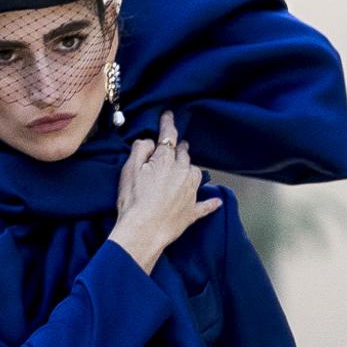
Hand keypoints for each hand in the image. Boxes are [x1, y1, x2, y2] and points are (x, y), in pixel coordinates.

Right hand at [109, 111, 220, 272]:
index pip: (168, 136)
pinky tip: (217, 201)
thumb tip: (150, 142)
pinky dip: (210, 202)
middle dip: (180, 148)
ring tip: (186, 168)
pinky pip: (206, 205)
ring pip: (195, 173)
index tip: (168, 116)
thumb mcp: (129, 169)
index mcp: (166, 161)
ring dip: (190, 169)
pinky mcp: (192, 211)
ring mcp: (190, 193)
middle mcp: (183, 173)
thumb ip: (140, 150)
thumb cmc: (133, 200)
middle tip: (176, 145)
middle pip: (184, 155)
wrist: (144, 231)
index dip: (168, 124)